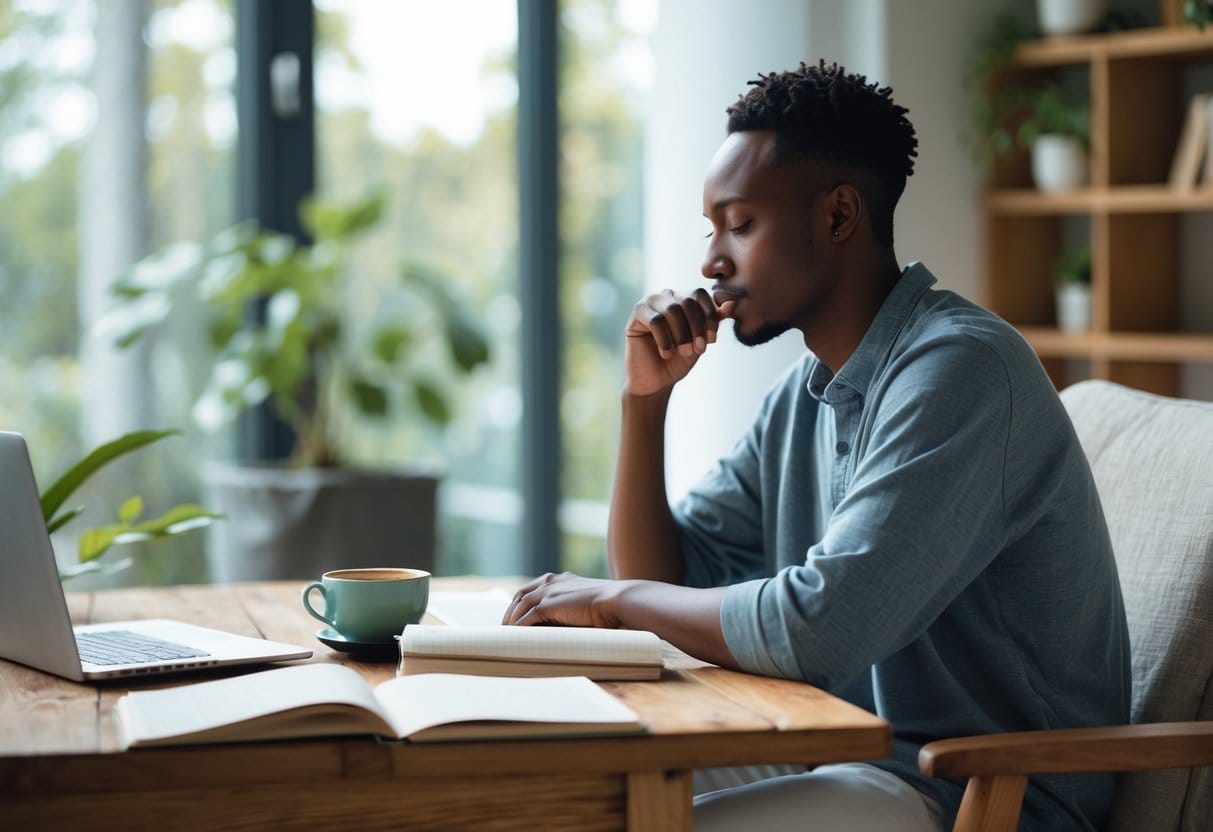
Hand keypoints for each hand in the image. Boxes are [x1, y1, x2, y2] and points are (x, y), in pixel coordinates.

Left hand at [502, 572, 627, 627]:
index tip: (515, 617)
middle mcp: (552, 581)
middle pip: (520, 595)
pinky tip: (516, 638)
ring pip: (519, 606)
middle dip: (510, 611)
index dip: (520, 603)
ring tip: (506, 637)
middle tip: (505, 629)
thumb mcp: (586, 605)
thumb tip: (564, 626)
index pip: (532, 589)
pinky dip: (518, 628)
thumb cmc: (610, 607)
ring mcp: (549, 590)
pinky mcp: (548, 603)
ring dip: (511, 621)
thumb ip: (572, 610)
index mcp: (561, 579)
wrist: (618, 601)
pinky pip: (526, 618)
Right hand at [624, 288, 734, 396]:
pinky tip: (666, 354)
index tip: (712, 340)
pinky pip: (655, 321)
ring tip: (682, 352)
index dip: (709, 316)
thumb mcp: (702, 340)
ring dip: (682, 335)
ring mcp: (650, 302)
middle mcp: (667, 296)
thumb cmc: (679, 359)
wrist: (656, 381)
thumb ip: (715, 321)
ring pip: (672, 310)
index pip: (700, 295)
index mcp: (684, 298)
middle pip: (688, 302)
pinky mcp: (637, 314)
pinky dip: (665, 340)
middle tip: (698, 349)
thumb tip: (732, 303)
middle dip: (697, 328)